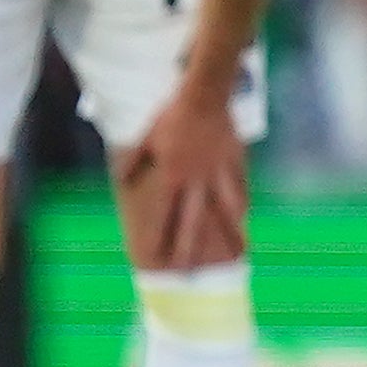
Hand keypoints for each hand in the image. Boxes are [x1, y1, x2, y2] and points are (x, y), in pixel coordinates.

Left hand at [124, 78, 251, 273]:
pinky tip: (245, 215)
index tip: (155, 258)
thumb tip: (121, 180)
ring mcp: (218, 174)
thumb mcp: (145, 139)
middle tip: (190, 270)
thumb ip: (133, 162)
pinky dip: (242, 202)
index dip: (158, 237)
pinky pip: (240, 186)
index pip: (163, 214)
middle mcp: (196, 182)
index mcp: (171, 178)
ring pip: (225, 209)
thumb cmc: (171, 117)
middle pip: (194, 221)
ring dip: (230, 232)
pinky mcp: (235, 162)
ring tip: (238, 251)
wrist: (204, 97)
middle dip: (190, 247)